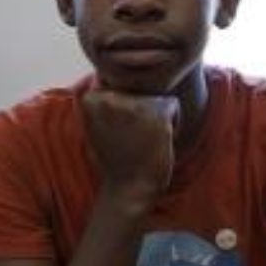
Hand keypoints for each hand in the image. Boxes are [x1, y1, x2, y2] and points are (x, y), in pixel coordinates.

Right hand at [81, 88, 178, 207]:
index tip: (118, 132)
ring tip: (144, 140)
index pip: (120, 86)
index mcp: (91, 97)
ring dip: (156, 117)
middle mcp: (110, 96)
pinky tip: (158, 141)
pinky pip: (173, 105)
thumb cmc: (116, 159)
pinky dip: (173, 123)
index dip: (124, 110)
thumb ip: (102, 101)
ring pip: (157, 96)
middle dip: (142, 111)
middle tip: (132, 138)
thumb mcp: (96, 125)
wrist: (129, 188)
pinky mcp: (156, 113)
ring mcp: (134, 104)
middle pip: (139, 89)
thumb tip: (107, 77)